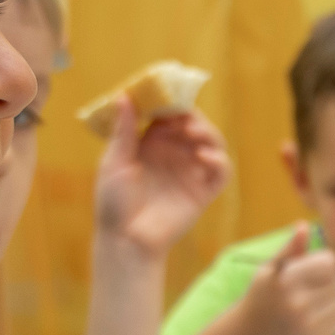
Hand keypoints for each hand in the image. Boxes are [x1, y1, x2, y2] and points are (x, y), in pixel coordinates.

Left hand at [93, 100, 230, 256]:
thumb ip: (124, 130)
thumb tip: (123, 96)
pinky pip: (221, 172)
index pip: (170, 115)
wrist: (125, 239)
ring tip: (194, 133)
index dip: (173, 104)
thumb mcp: (114, 161)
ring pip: (213, 143)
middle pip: (195, 125)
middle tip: (184, 118)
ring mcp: (190, 172)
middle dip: (193, 117)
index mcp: (152, 143)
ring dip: (209, 133)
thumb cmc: (113, 202)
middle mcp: (174, 154)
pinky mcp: (204, 192)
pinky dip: (220, 160)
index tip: (170, 97)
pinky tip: (204, 156)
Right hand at [235, 222, 334, 334]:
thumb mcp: (270, 268)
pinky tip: (315, 312)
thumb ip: (290, 248)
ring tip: (311, 298)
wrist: (252, 333)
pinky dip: (333, 312)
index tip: (311, 264)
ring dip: (331, 295)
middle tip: (309, 283)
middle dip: (327, 278)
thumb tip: (304, 226)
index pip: (330, 263)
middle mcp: (297, 306)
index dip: (323, 260)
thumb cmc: (262, 293)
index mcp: (285, 283)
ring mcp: (308, 326)